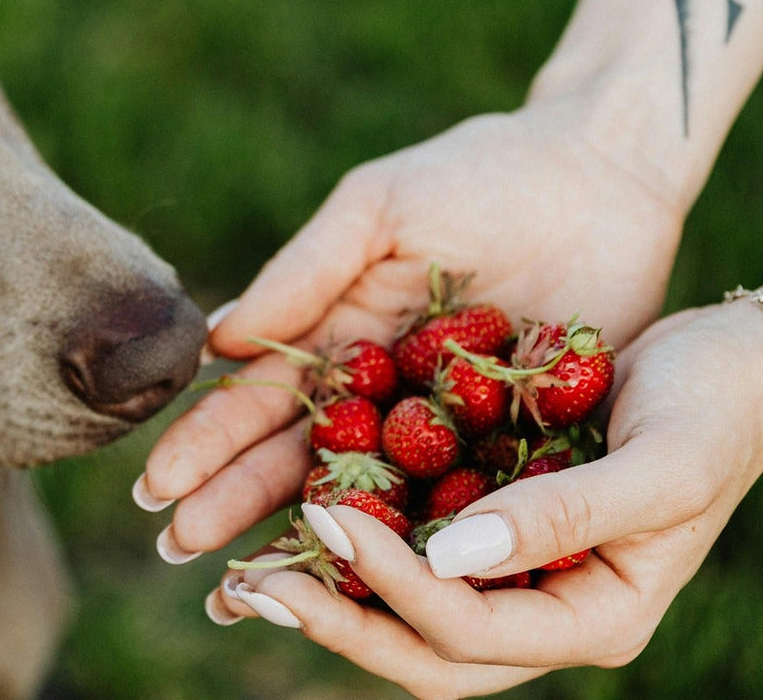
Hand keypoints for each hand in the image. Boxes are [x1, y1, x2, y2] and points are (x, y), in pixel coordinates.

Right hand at [139, 104, 685, 559]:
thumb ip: (305, 271)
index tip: (157, 489)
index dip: (207, 445)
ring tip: (252, 589)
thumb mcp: (380, 208)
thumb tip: (215, 341)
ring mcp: (447, 430)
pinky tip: (381, 586)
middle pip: (298, 462)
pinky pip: (466, 504)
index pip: (259, 401)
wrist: (605, 173)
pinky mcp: (519, 449)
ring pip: (370, 501)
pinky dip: (425, 545)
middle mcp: (382, 396)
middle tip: (178, 552)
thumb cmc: (482, 173)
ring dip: (313, 544)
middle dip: (234, 505)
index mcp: (338, 338)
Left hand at [217, 302, 762, 697]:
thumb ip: (563, 516)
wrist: (738, 363)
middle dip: (335, 622)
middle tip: (247, 585)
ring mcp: (515, 574)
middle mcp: (545, 611)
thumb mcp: (661, 466)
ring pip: (406, 611)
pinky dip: (355, 540)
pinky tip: (294, 508)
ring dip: (329, 594)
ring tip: (244, 568)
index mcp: (592, 619)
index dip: (390, 589)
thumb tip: (448, 558)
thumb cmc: (715, 410)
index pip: (468, 633)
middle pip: (422, 649)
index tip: (327, 520)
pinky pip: (410, 548)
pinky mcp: (490, 525)